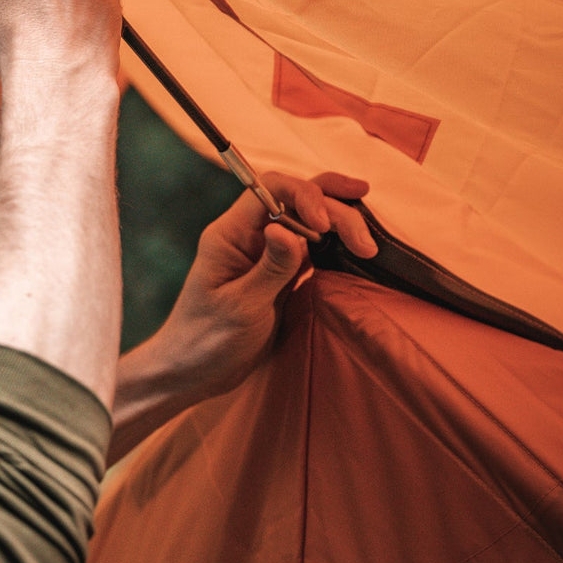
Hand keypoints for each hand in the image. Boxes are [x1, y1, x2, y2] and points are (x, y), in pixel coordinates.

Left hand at [107, 172, 375, 463]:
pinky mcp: (280, 273)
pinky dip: (335, 245)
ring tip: (369, 247)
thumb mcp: (241, 307)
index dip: (305, 196)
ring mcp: (266, 253)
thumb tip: (287, 228)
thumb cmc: (207, 341)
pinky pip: (312, 247)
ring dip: (341, 225)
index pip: (272, 190)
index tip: (325, 227)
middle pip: (298, 201)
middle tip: (366, 245)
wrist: (193, 372)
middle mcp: (248, 235)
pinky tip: (355, 251)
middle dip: (335, 212)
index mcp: (230, 233)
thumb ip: (269, 267)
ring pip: (309, 221)